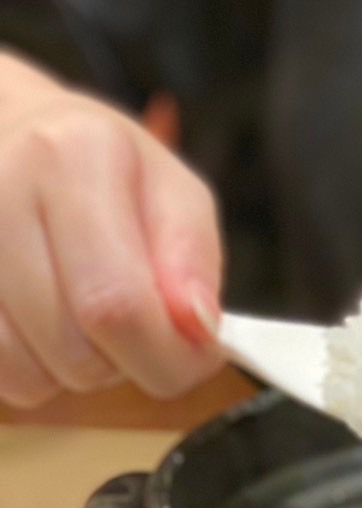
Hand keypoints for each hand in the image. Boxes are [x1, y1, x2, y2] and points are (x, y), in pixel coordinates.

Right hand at [0, 52, 222, 407]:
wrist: (10, 134)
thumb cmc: (106, 172)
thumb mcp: (173, 193)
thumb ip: (194, 261)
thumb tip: (197, 331)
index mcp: (74, 156)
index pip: (119, 305)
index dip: (167, 358)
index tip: (191, 360)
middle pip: (75, 350)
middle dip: (122, 363)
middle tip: (132, 325)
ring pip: (29, 374)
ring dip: (72, 371)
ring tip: (79, 314)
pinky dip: (29, 371)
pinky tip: (39, 323)